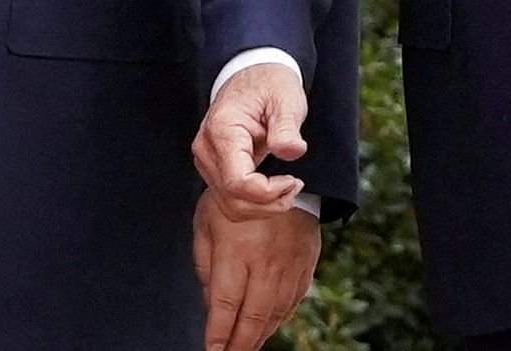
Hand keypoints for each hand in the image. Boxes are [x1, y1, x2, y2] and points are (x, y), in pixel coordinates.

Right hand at [192, 63, 308, 218]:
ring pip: (229, 206)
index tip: (294, 180)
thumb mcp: (286, 100)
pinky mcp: (212, 167)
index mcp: (222, 131)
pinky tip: (272, 189)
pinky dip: (253, 203)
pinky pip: (229, 199)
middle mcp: (206, 148)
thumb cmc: (270, 85)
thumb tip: (292, 151)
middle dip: (268, 203)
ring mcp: (206, 159)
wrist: (252, 74)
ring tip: (286, 189)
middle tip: (295, 186)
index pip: (239, 183)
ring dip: (261, 207)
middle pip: (233, 199)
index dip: (269, 192)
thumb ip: (287, 128)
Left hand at [194, 189, 318, 350]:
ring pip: (274, 314)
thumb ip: (205, 264)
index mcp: (236, 249)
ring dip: (259, 336)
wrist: (283, 176)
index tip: (211, 350)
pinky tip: (267, 328)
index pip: (226, 303)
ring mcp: (289, 266)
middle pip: (253, 316)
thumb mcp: (206, 222)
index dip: (219, 333)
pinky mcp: (305, 266)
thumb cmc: (234, 200)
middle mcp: (265, 261)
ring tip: (245, 348)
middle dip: (239, 344)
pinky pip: (292, 303)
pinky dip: (278, 320)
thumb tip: (209, 303)